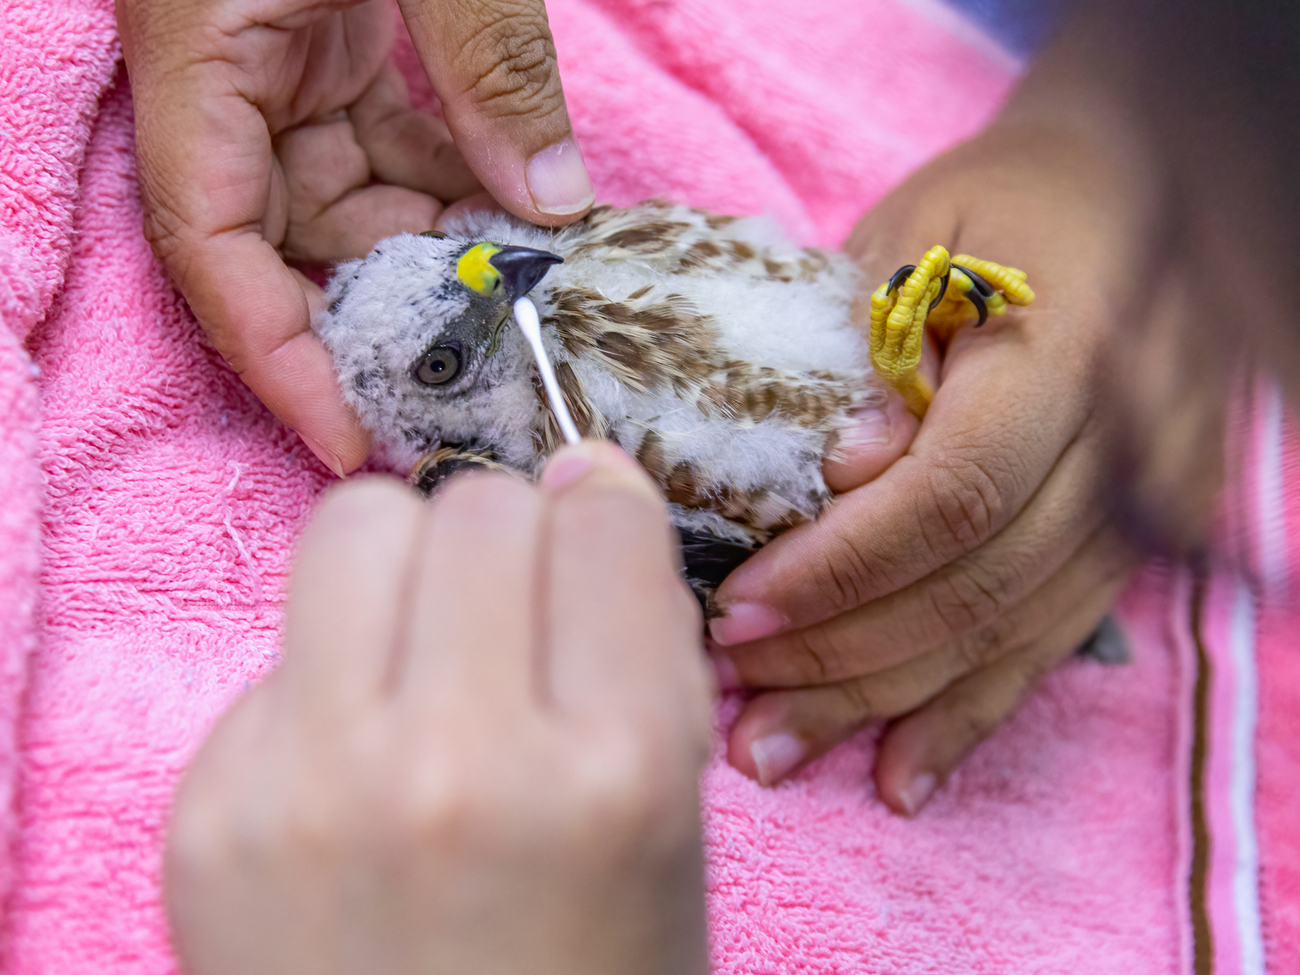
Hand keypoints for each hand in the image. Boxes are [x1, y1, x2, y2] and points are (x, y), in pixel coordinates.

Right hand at [118, 0, 594, 474]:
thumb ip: (486, 64)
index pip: (210, 243)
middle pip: (283, 249)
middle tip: (469, 375)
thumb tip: (549, 204)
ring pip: (348, 212)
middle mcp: (228, 88)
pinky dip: (448, 193)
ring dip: (432, 257)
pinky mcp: (332, 62)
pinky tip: (514, 214)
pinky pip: (387, 157)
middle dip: (377, 317)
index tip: (345, 435)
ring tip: (514, 292)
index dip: (274, 355)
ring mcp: (281, 79)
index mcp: (201, 59)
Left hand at [164, 443, 710, 974]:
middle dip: (512, 542)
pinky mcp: (209, 811)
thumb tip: (596, 490)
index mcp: (614, 775)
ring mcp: (313, 787)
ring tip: (426, 649)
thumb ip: (646, 655)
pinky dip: (334, 676)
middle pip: (475, 505)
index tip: (597, 532)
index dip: (606, 512)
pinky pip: (284, 649)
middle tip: (516, 616)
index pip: (599, 520)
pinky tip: (355, 763)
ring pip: (354, 525)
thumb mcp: (676, 832)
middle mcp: (457, 765)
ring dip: (407, 565)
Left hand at [706, 36, 1226, 812]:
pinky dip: (967, 716)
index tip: (737, 614)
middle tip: (734, 701)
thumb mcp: (911, 237)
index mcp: (1067, 350)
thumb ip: (871, 353)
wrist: (1124, 198)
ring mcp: (1141, 507)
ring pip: (1002, 636)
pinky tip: (900, 775)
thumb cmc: (991, 207)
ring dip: (883, 704)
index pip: (949, 497)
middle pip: (972, 587)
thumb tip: (840, 475)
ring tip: (779, 749)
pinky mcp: (1133, 546)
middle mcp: (1124, 444)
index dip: (838, 570)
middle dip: (841, 656)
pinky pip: (1046, 648)